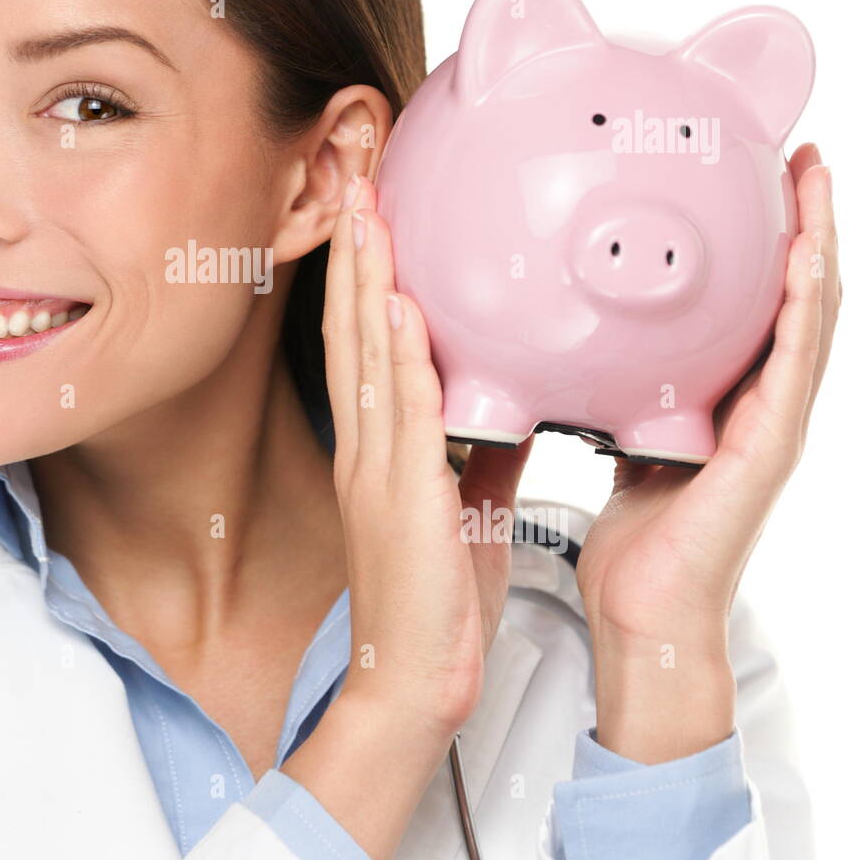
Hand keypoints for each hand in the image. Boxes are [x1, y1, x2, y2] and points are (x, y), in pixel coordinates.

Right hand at [323, 172, 533, 742]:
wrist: (411, 674)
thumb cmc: (435, 598)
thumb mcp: (464, 509)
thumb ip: (476, 452)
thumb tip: (506, 406)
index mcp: (377, 449)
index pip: (364, 345)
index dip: (362, 279)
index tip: (369, 219)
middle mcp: (366, 446)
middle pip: (352, 331)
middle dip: (353, 255)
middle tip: (353, 184)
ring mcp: (376, 466)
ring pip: (367, 354)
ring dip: (367, 280)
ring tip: (366, 213)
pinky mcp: (401, 494)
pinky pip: (404, 410)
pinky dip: (400, 352)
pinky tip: (400, 304)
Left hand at [576, 142, 838, 761]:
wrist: (644, 616)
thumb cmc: (632, 542)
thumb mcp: (618, 442)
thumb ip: (612, 393)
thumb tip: (573, 347)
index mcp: (722, 399)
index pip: (752, 305)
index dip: (758, 242)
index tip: (750, 175)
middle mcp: (756, 405)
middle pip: (791, 297)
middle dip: (800, 223)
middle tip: (799, 154)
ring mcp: (770, 426)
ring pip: (808, 317)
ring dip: (817, 243)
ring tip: (815, 177)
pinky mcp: (767, 449)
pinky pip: (792, 366)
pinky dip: (803, 309)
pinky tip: (803, 259)